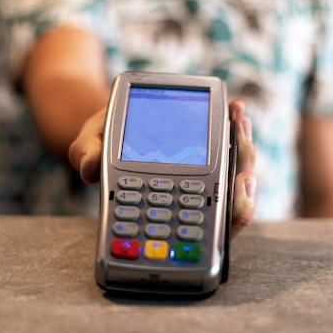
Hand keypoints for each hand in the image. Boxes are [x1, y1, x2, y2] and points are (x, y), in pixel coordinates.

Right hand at [68, 100, 255, 238]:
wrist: (107, 124)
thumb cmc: (102, 143)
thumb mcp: (90, 145)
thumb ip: (88, 154)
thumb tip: (88, 168)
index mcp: (171, 208)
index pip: (207, 224)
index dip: (229, 215)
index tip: (238, 195)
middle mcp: (192, 196)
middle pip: (231, 201)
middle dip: (243, 183)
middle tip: (244, 163)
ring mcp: (202, 174)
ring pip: (235, 173)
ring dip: (244, 147)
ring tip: (240, 121)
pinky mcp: (207, 150)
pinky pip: (229, 145)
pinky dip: (235, 127)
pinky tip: (235, 108)